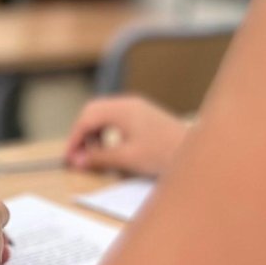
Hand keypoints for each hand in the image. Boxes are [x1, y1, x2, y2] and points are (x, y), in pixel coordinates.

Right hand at [66, 96, 189, 176]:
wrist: (196, 153)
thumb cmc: (165, 154)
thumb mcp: (127, 158)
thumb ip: (99, 158)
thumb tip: (78, 161)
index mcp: (122, 109)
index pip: (87, 118)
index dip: (74, 138)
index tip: (69, 156)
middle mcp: (128, 103)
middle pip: (92, 112)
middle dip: (82, 133)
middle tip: (78, 155)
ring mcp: (137, 107)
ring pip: (103, 114)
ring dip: (94, 132)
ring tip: (94, 154)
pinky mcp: (143, 115)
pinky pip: (116, 118)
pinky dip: (106, 132)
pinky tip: (110, 148)